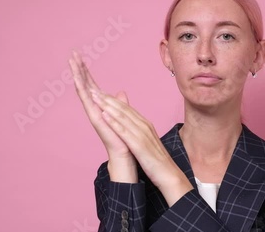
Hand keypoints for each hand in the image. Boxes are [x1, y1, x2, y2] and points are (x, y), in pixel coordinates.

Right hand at [68, 50, 136, 181]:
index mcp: (102, 105)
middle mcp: (95, 107)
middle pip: (85, 84)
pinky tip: (77, 79)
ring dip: (77, 75)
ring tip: (72, 61)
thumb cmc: (123, 136)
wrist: (124, 152)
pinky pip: (87, 100)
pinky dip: (82, 89)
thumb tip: (121, 92)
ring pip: (83, 89)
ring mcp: (93, 111)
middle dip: (79, 69)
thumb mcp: (123, 114)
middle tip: (73, 53)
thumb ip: (119, 102)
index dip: (86, 71)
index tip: (80, 57)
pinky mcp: (95, 117)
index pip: (92, 84)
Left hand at [88, 87, 193, 206]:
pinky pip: (124, 132)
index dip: (113, 100)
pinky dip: (114, 122)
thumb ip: (139, 131)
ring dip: (108, 106)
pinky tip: (104, 115)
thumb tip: (131, 125)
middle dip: (108, 99)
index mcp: (145, 125)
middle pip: (124, 109)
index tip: (101, 93)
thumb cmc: (158, 160)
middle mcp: (144, 126)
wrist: (169, 174)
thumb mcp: (147, 142)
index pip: (127, 109)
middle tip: (95, 90)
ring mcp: (142, 135)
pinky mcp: (139, 145)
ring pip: (123, 117)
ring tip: (96, 97)